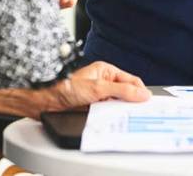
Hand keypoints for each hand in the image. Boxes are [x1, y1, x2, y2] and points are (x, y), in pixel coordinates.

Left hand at [27, 61, 151, 119]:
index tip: (147, 103)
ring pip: (117, 104)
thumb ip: (121, 90)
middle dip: (130, 102)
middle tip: (137, 112)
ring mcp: (99, 95)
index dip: (139, 91)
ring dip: (119, 111)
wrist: (45, 101)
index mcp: (106, 71)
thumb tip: (142, 94)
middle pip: (126, 93)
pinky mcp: (93, 107)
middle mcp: (103, 82)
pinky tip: (111, 120)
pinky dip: (111, 117)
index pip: (131, 80)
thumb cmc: (64, 87)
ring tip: (122, 116)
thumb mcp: (97, 88)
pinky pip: (108, 113)